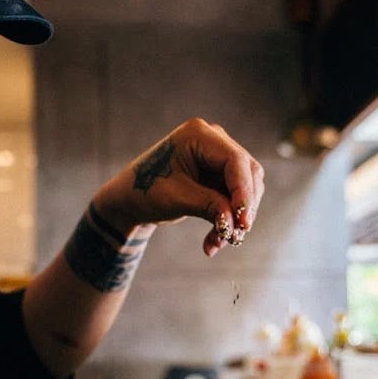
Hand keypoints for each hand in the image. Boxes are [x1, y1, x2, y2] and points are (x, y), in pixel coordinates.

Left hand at [91, 118, 264, 256]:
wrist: (130, 198)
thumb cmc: (145, 191)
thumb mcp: (176, 199)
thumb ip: (209, 206)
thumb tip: (236, 223)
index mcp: (198, 134)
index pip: (234, 161)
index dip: (243, 192)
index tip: (244, 222)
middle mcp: (213, 140)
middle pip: (246, 173)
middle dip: (242, 208)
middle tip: (234, 237)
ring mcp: (218, 156)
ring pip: (245, 188)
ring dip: (235, 219)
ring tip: (216, 243)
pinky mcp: (219, 174)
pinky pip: (235, 198)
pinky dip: (227, 220)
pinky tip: (212, 242)